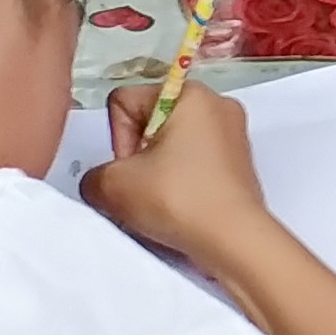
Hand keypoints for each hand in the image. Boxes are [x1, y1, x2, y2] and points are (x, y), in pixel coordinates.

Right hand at [81, 84, 292, 301]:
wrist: (236, 241)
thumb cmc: (178, 199)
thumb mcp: (114, 186)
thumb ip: (94, 176)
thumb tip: (104, 183)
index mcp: (189, 93)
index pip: (124, 102)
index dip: (117, 139)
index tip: (132, 170)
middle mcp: (217, 104)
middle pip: (150, 123)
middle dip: (138, 158)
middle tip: (145, 189)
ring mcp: (234, 134)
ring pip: (172, 147)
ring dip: (158, 174)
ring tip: (163, 203)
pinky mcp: (241, 165)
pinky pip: (195, 165)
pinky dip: (182, 184)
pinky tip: (182, 209)